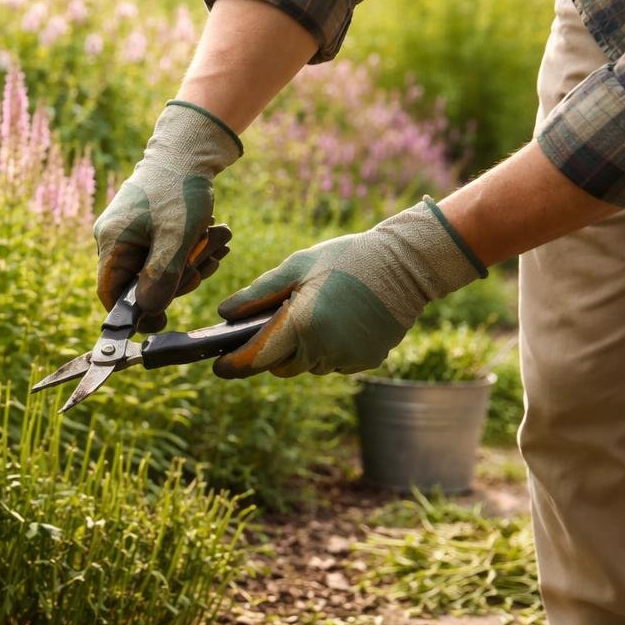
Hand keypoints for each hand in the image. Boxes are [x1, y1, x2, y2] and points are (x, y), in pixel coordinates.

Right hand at [94, 101, 241, 331]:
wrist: (190, 147)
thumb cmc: (181, 188)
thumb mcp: (177, 236)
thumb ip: (162, 276)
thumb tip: (149, 312)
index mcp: (112, 242)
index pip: (111, 295)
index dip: (135, 313)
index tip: (163, 320)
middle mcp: (114, 239)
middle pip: (138, 284)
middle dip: (175, 281)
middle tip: (206, 267)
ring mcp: (130, 233)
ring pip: (156, 269)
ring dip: (189, 265)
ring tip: (218, 245)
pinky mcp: (146, 227)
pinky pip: (165, 253)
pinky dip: (189, 252)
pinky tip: (213, 242)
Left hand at [213, 198, 486, 377]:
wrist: (407, 264)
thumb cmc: (347, 259)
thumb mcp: (298, 267)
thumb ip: (259, 293)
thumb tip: (224, 314)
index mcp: (303, 324)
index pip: (257, 357)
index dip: (234, 364)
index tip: (218, 366)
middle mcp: (325, 348)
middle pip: (282, 366)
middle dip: (274, 350)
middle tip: (281, 320)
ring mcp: (349, 359)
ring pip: (310, 366)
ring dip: (305, 349)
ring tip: (318, 312)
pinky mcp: (367, 361)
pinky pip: (336, 363)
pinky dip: (331, 349)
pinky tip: (341, 321)